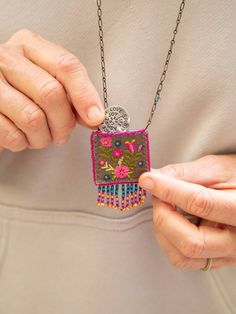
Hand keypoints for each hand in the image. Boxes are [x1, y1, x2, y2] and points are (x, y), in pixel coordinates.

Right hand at [0, 29, 104, 151]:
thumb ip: (72, 94)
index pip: (66, 66)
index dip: (85, 95)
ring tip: (42, 135)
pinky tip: (23, 136)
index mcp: (30, 46)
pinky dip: (23, 143)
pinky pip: (12, 135)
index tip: (95, 117)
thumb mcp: (48, 81)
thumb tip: (94, 116)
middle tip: (63, 133)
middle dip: (64, 123)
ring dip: (43, 137)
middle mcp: (8, 58)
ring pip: (32, 118)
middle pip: (51, 93)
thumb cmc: (23, 91)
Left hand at [139, 154, 235, 269]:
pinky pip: (182, 259)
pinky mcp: (214, 260)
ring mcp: (226, 255)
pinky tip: (172, 220)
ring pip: (182, 256)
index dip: (168, 190)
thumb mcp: (216, 169)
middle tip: (157, 195)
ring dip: (162, 229)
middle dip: (163, 216)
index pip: (200, 203)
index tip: (148, 180)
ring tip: (165, 206)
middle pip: (190, 241)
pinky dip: (167, 238)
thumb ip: (183, 173)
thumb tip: (153, 176)